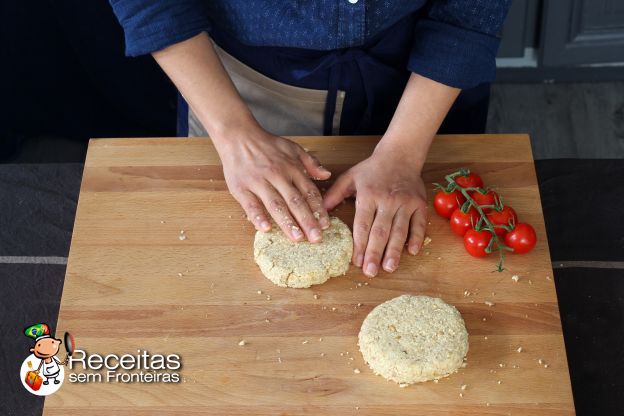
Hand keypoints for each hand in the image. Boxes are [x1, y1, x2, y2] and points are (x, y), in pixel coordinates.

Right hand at [217, 126, 331, 241]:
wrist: (238, 136)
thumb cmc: (267, 144)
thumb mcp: (293, 148)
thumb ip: (311, 162)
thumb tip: (326, 175)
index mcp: (292, 168)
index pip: (309, 192)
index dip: (318, 209)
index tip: (326, 225)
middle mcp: (277, 175)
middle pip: (295, 201)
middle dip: (307, 221)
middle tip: (316, 238)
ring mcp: (259, 182)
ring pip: (276, 205)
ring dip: (287, 223)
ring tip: (297, 238)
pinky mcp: (241, 188)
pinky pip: (250, 204)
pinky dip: (258, 216)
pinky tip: (266, 228)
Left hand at [324, 145, 427, 276]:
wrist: (400, 155)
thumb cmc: (372, 169)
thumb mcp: (349, 177)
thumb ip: (334, 194)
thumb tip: (320, 212)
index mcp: (368, 194)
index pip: (363, 224)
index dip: (359, 244)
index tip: (356, 261)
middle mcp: (387, 200)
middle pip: (380, 231)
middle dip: (375, 253)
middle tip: (370, 272)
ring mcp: (405, 203)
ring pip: (399, 231)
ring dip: (394, 251)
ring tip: (389, 268)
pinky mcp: (419, 204)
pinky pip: (418, 224)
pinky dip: (416, 238)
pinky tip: (411, 252)